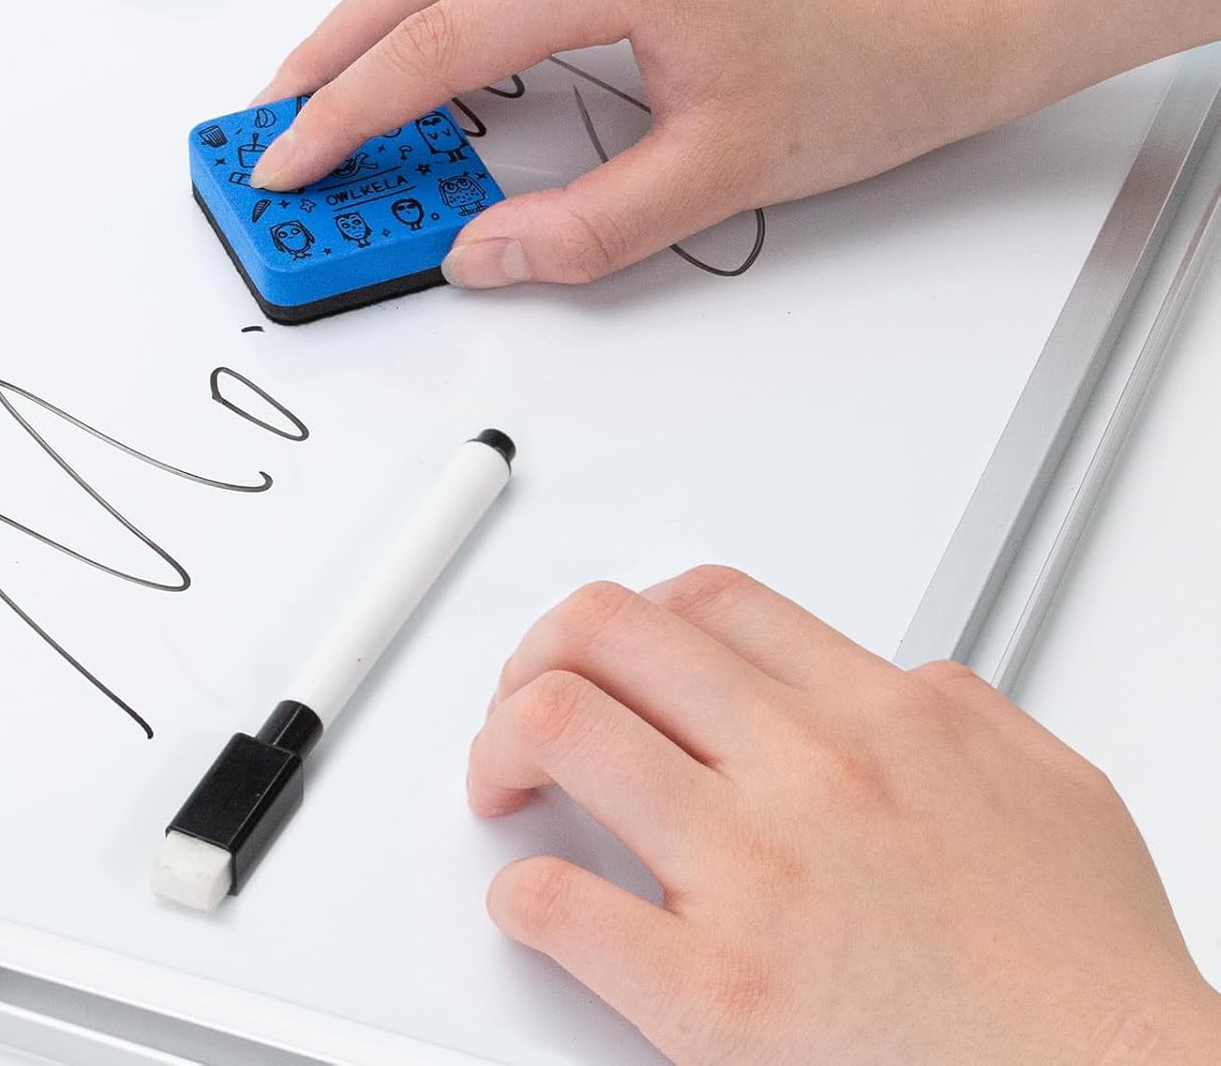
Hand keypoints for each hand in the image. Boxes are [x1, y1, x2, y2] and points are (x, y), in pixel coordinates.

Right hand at [247, 0, 1023, 286]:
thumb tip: (480, 253)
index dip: (345, 114)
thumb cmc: (867, 68)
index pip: (434, 44)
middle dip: (328, 57)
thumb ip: (583, 229)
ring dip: (371, 4)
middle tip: (274, 126)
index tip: (290, 160)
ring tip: (333, 83)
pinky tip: (422, 22)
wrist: (951, 4)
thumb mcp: (719, 177)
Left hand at [468, 569, 1220, 1063]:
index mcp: (880, 717)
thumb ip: (968, 713)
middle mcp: (806, 772)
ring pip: (563, 729)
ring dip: (503, 744)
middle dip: (545, 652)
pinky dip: (519, 894)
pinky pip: (559, 906)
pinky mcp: (714, 995)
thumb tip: (903, 683)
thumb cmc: (1092, 979)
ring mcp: (753, 876)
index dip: (637, 614)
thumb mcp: (1056, 791)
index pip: (710, 600)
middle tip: (528, 699)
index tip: (611, 650)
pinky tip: (532, 902)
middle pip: (611, 634)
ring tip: (504, 780)